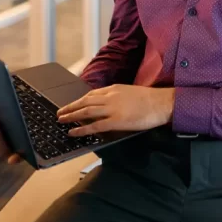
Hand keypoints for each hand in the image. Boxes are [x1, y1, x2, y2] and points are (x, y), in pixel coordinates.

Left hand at [57, 85, 175, 136]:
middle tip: (60, 112)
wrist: (161, 103)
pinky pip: (94, 126)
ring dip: (71, 116)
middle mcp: (110, 97)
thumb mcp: (131, 92)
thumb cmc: (151, 99)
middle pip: (85, 101)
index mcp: (114, 89)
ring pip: (86, 112)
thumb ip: (119, 96)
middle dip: (71, 107)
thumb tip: (110, 104)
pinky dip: (81, 129)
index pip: (92, 94)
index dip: (80, 100)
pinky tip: (73, 132)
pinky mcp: (115, 121)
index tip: (73, 104)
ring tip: (62, 120)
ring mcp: (112, 109)